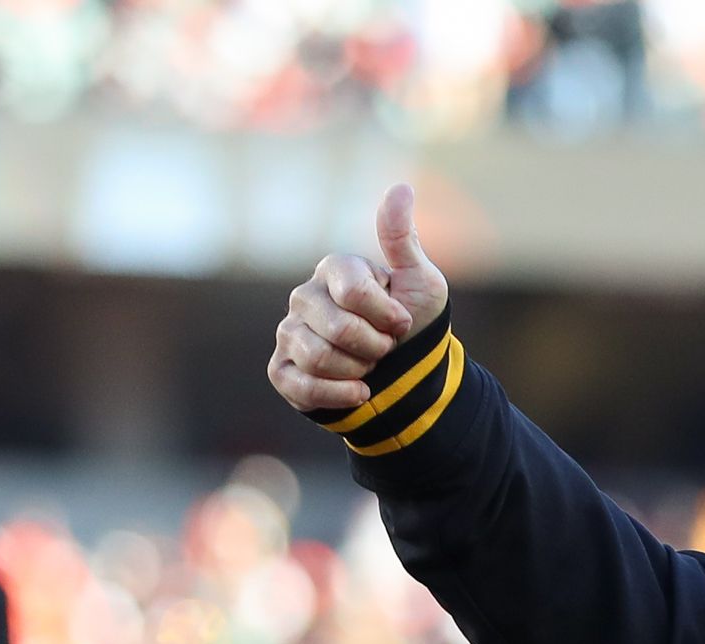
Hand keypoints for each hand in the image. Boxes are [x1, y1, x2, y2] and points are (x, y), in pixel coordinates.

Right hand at [267, 182, 449, 414]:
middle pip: (337, 329)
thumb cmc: (415, 326)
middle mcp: (305, 297)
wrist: (410, 377)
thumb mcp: (422, 283)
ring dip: (359, 370)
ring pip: (317, 357)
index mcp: (334, 270)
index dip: (387, 316)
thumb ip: (403, 240)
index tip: (402, 322)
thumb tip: (401, 188)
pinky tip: (360, 391)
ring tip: (371, 367)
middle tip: (386, 348)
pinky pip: (298, 385)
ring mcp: (289, 333)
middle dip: (375, 347)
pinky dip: (337, 394)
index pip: (353, 292)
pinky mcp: (282, 370)